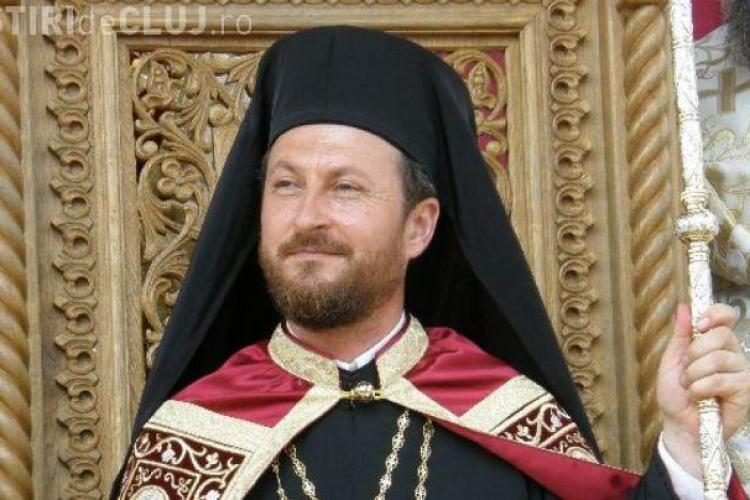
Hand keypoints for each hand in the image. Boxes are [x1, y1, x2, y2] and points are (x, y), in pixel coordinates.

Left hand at [656, 302, 749, 478]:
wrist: (678, 423)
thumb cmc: (676, 393)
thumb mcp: (672, 360)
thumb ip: (680, 334)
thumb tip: (684, 306)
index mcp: (715, 342)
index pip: (727, 315)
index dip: (716, 313)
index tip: (699, 324)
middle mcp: (733, 353)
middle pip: (720, 335)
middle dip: (693, 354)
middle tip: (687, 371)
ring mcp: (742, 371)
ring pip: (717, 358)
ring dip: (693, 375)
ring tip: (690, 387)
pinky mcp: (745, 390)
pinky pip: (719, 380)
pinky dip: (700, 389)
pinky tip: (699, 398)